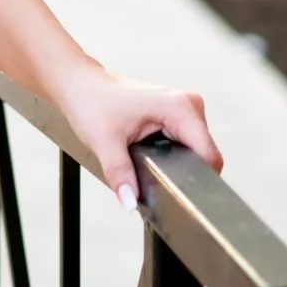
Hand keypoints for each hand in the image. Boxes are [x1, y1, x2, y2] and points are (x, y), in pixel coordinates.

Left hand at [56, 60, 222, 209]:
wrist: (78, 84)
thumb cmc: (89, 101)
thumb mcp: (103, 142)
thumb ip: (120, 174)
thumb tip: (131, 202)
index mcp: (179, 107)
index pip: (209, 155)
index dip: (198, 180)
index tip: (177, 193)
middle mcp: (187, 104)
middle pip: (204, 156)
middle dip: (182, 173)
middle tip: (150, 174)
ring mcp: (183, 108)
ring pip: (196, 152)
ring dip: (177, 164)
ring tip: (146, 161)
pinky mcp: (176, 114)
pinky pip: (186, 144)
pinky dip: (172, 155)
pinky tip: (151, 154)